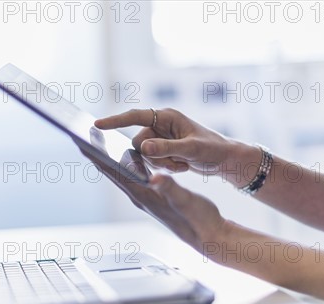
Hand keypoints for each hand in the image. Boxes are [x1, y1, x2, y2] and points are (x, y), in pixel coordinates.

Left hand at [77, 145, 226, 248]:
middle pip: (109, 171)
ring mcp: (144, 196)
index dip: (95, 154)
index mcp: (142, 193)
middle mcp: (138, 195)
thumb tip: (156, 177)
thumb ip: (170, 188)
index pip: (112, 171)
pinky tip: (124, 157)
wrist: (207, 235)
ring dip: (106, 158)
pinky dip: (123, 164)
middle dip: (93, 154)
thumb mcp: (185, 200)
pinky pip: (131, 176)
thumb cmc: (198, 218)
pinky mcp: (152, 196)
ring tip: (94, 142)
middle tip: (77, 135)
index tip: (78, 139)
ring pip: (119, 174)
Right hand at [95, 108, 255, 183]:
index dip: (115, 121)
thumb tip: (142, 147)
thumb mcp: (191, 149)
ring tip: (183, 164)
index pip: (135, 117)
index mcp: (167, 116)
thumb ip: (166, 148)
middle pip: (139, 143)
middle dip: (155, 156)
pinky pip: (152, 161)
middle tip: (178, 162)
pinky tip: (182, 166)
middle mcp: (161, 125)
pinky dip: (165, 167)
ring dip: (161, 164)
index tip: (96, 124)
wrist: (226, 160)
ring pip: (144, 155)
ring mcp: (161, 138)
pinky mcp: (163, 150)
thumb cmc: (213, 150)